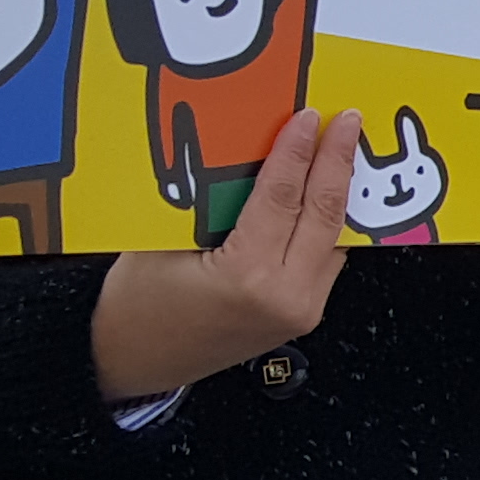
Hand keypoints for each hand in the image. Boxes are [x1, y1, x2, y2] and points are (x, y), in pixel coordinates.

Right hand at [89, 106, 358, 398]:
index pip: (284, 197)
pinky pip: (327, 259)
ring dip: (341, 191)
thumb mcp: (162, 239)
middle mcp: (285, 297)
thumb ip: (210, 197)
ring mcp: (300, 311)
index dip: (299, 151)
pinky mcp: (302, 316)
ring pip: (337, 238)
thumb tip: (249, 150)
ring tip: (344, 149)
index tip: (309, 117)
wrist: (131, 363)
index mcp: (247, 277)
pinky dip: (329, 223)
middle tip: (347, 121)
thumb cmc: (135, 306)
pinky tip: (328, 193)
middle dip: (338, 161)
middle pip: (325, 214)